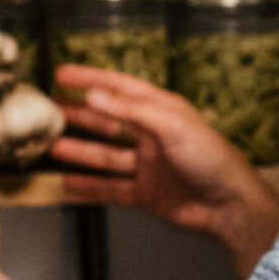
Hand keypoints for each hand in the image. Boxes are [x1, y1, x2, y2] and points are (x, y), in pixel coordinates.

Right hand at [50, 66, 278, 279]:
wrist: (228, 205)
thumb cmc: (211, 159)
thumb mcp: (171, 125)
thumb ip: (131, 110)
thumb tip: (95, 95)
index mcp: (161, 111)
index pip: (119, 87)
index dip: (90, 78)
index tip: (63, 74)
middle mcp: (152, 135)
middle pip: (108, 120)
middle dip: (80, 113)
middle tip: (50, 109)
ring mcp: (147, 165)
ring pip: (105, 154)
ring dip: (80, 149)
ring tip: (52, 145)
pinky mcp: (145, 193)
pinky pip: (110, 188)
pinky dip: (89, 186)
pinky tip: (68, 183)